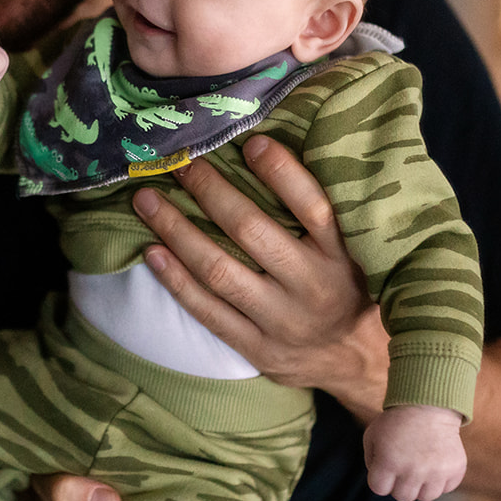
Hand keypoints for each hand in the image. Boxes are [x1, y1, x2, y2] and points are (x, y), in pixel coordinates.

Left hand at [133, 135, 388, 415]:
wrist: (354, 358)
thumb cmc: (346, 283)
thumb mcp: (354, 246)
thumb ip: (319, 208)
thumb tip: (267, 145)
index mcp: (341, 254)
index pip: (314, 207)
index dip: (281, 173)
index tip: (250, 142)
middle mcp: (313, 286)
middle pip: (253, 232)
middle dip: (210, 192)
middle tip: (180, 162)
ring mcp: (282, 321)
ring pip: (220, 271)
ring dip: (177, 231)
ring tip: (146, 200)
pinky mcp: (257, 347)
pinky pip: (208, 311)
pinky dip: (175, 280)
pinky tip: (151, 251)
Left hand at [362, 405, 466, 500]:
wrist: (429, 405)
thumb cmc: (397, 421)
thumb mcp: (372, 435)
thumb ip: (371, 461)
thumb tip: (382, 483)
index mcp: (388, 462)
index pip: (379, 489)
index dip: (381, 478)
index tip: (386, 465)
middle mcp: (412, 471)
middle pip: (403, 496)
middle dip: (401, 483)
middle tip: (405, 465)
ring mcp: (436, 472)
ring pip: (426, 496)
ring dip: (422, 484)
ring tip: (421, 465)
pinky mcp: (455, 469)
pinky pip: (446, 488)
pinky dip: (441, 479)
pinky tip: (436, 462)